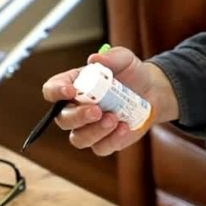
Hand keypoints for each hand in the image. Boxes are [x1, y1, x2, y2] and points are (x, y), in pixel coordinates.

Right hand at [41, 46, 178, 155]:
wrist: (153, 91)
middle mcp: (75, 109)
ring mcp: (88, 128)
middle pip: (62, 119)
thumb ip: (111, 57)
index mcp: (73, 85)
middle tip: (97, 110)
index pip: (52, 90)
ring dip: (94, 131)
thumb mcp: (125, 59)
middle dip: (78, 116)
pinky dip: (112, 139)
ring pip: (78, 138)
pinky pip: (101, 147)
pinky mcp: (104, 141)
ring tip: (114, 118)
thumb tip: (95, 58)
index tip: (70, 90)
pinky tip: (125, 127)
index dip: (56, 91)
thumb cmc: (132, 73)